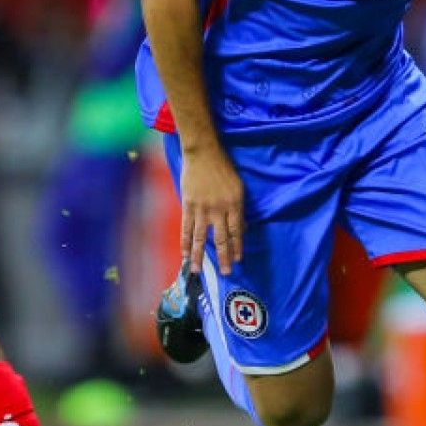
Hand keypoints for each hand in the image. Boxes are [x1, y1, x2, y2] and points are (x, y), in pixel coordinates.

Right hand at [179, 144, 244, 273]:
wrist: (203, 154)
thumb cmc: (223, 168)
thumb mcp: (238, 187)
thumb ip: (238, 208)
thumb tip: (241, 228)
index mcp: (234, 205)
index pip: (237, 231)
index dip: (237, 247)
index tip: (238, 260)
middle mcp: (219, 210)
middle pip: (221, 239)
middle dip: (224, 257)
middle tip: (226, 272)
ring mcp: (202, 209)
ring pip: (201, 238)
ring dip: (199, 255)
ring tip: (197, 270)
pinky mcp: (188, 205)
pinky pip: (186, 228)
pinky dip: (185, 242)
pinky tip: (184, 253)